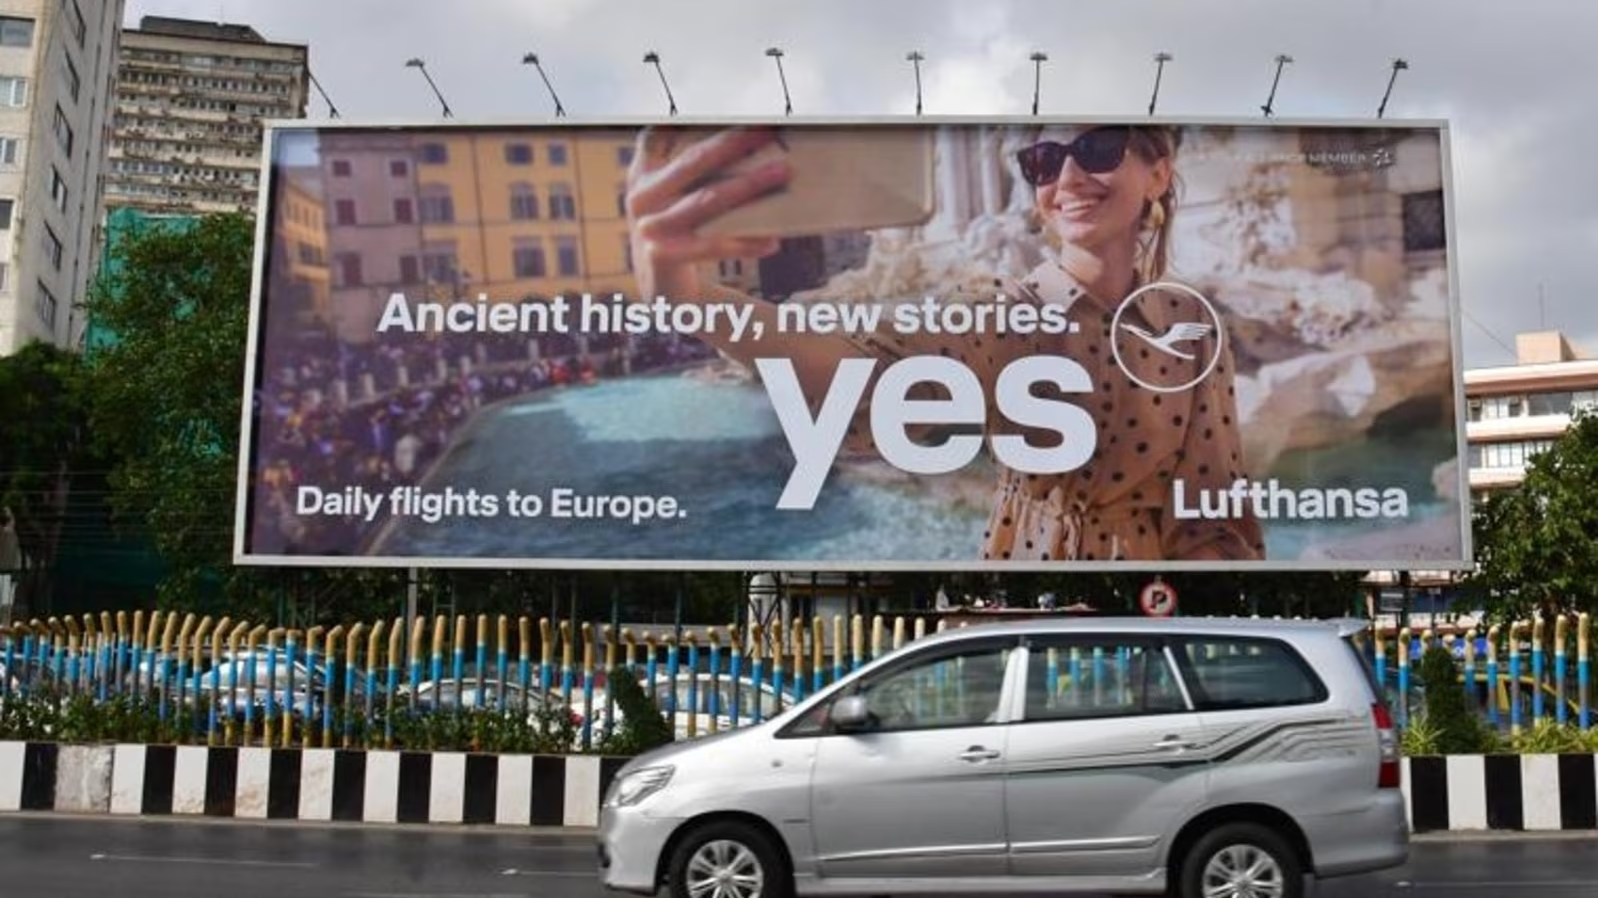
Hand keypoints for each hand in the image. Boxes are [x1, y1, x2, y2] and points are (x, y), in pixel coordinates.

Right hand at [624, 127, 789, 300]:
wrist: (658, 286)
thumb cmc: (673, 226)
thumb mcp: (661, 190)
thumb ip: (673, 157)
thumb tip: (720, 127)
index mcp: (640, 173)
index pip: (660, 132)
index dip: (691, 116)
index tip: (723, 102)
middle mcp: (640, 197)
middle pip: (693, 161)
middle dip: (733, 142)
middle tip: (768, 129)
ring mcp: (650, 228)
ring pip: (708, 200)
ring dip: (749, 185)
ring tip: (782, 171)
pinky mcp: (664, 256)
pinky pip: (714, 246)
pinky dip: (746, 242)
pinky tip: (774, 239)